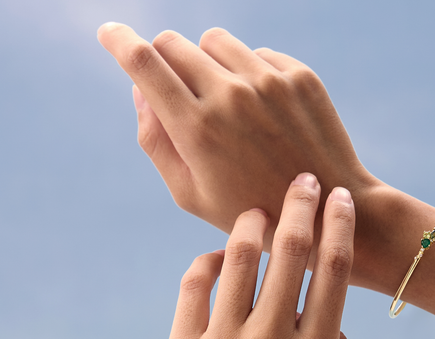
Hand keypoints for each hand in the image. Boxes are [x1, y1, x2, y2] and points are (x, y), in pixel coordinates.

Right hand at [97, 23, 379, 266]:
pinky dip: (247, 74)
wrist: (326, 210)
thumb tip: (140, 91)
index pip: (143, 62)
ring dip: (206, 63)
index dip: (118, 41)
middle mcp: (232, 95)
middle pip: (174, 43)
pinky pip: (255, 54)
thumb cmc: (252, 210)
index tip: (109, 32)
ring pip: (214, 41)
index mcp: (198, 129)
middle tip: (176, 90)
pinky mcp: (299, 77)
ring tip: (224, 107)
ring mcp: (270, 81)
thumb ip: (156, 142)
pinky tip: (262, 113)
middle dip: (163, 60)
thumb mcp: (192, 195)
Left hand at [160, 173, 356, 338]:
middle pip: (291, 250)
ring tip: (259, 211)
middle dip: (302, 204)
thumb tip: (330, 314)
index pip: (334, 269)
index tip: (340, 199)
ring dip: (253, 223)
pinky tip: (219, 258)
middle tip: (304, 180)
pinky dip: (207, 262)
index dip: (339, 225)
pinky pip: (194, 286)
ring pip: (241, 258)